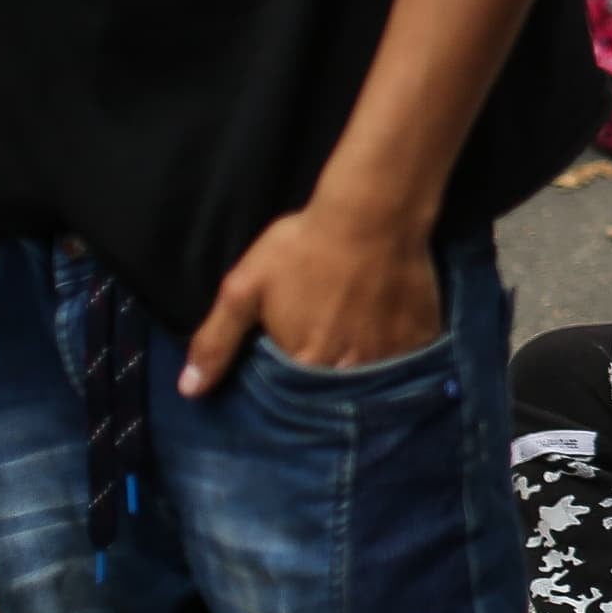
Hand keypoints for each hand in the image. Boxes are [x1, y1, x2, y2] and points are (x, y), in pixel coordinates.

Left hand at [181, 192, 441, 393]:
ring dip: (359, 372)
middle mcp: (352, 373)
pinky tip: (384, 333)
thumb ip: (216, 342)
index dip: (286, 388)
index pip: (290, 400)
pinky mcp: (422, 342)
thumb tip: (190, 390)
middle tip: (323, 348)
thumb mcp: (245, 287)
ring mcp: (393, 360)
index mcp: (306, 365)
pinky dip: (396, 358)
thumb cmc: (305, 247)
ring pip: (371, 383)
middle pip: (332, 397)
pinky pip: (407, 366)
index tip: (287, 367)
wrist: (374, 212)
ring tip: (352, 346)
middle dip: (323, 383)